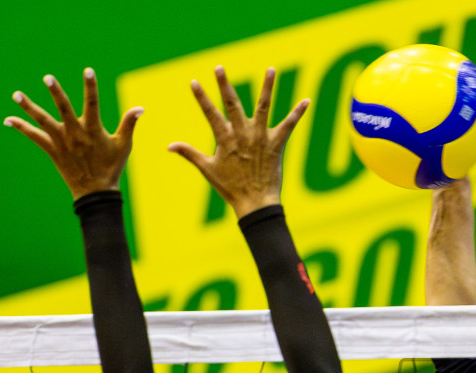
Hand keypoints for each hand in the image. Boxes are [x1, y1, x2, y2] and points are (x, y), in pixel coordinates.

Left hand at [6, 69, 140, 199]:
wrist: (96, 193)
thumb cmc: (111, 167)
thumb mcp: (123, 146)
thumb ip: (129, 124)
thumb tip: (140, 108)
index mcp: (93, 130)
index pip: (92, 104)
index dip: (90, 87)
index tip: (88, 71)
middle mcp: (75, 134)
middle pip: (64, 109)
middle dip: (56, 93)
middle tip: (48, 77)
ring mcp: (61, 142)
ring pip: (43, 121)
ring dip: (29, 108)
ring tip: (16, 94)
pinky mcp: (52, 151)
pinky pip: (34, 137)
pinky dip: (21, 128)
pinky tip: (8, 119)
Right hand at [169, 66, 307, 218]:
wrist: (255, 203)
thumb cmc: (231, 188)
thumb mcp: (208, 169)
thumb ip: (189, 153)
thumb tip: (169, 146)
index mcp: (225, 139)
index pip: (210, 113)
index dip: (201, 97)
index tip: (194, 81)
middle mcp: (243, 134)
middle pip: (233, 103)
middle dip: (225, 84)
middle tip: (219, 67)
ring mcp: (260, 137)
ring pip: (264, 107)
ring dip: (268, 87)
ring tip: (271, 69)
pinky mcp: (276, 143)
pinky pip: (289, 125)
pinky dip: (298, 113)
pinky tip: (306, 101)